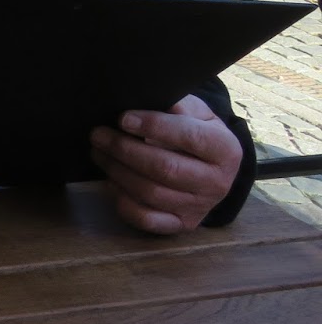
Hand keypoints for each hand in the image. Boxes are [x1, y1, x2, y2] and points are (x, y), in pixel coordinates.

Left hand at [90, 95, 241, 234]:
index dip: (154, 126)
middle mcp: (217, 183)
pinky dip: (123, 201)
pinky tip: (110, 181)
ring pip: (151, 193)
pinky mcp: (181, 224)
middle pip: (165, 168)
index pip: (189, 137)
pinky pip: (147, 219)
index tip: (123, 119)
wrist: (214, 169)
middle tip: (98, 135)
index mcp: (225, 150)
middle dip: (125, 150)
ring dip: (117, 171)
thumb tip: (147, 99)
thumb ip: (179, 106)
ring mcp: (199, 207)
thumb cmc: (198, 133)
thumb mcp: (198, 113)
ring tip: (98, 153)